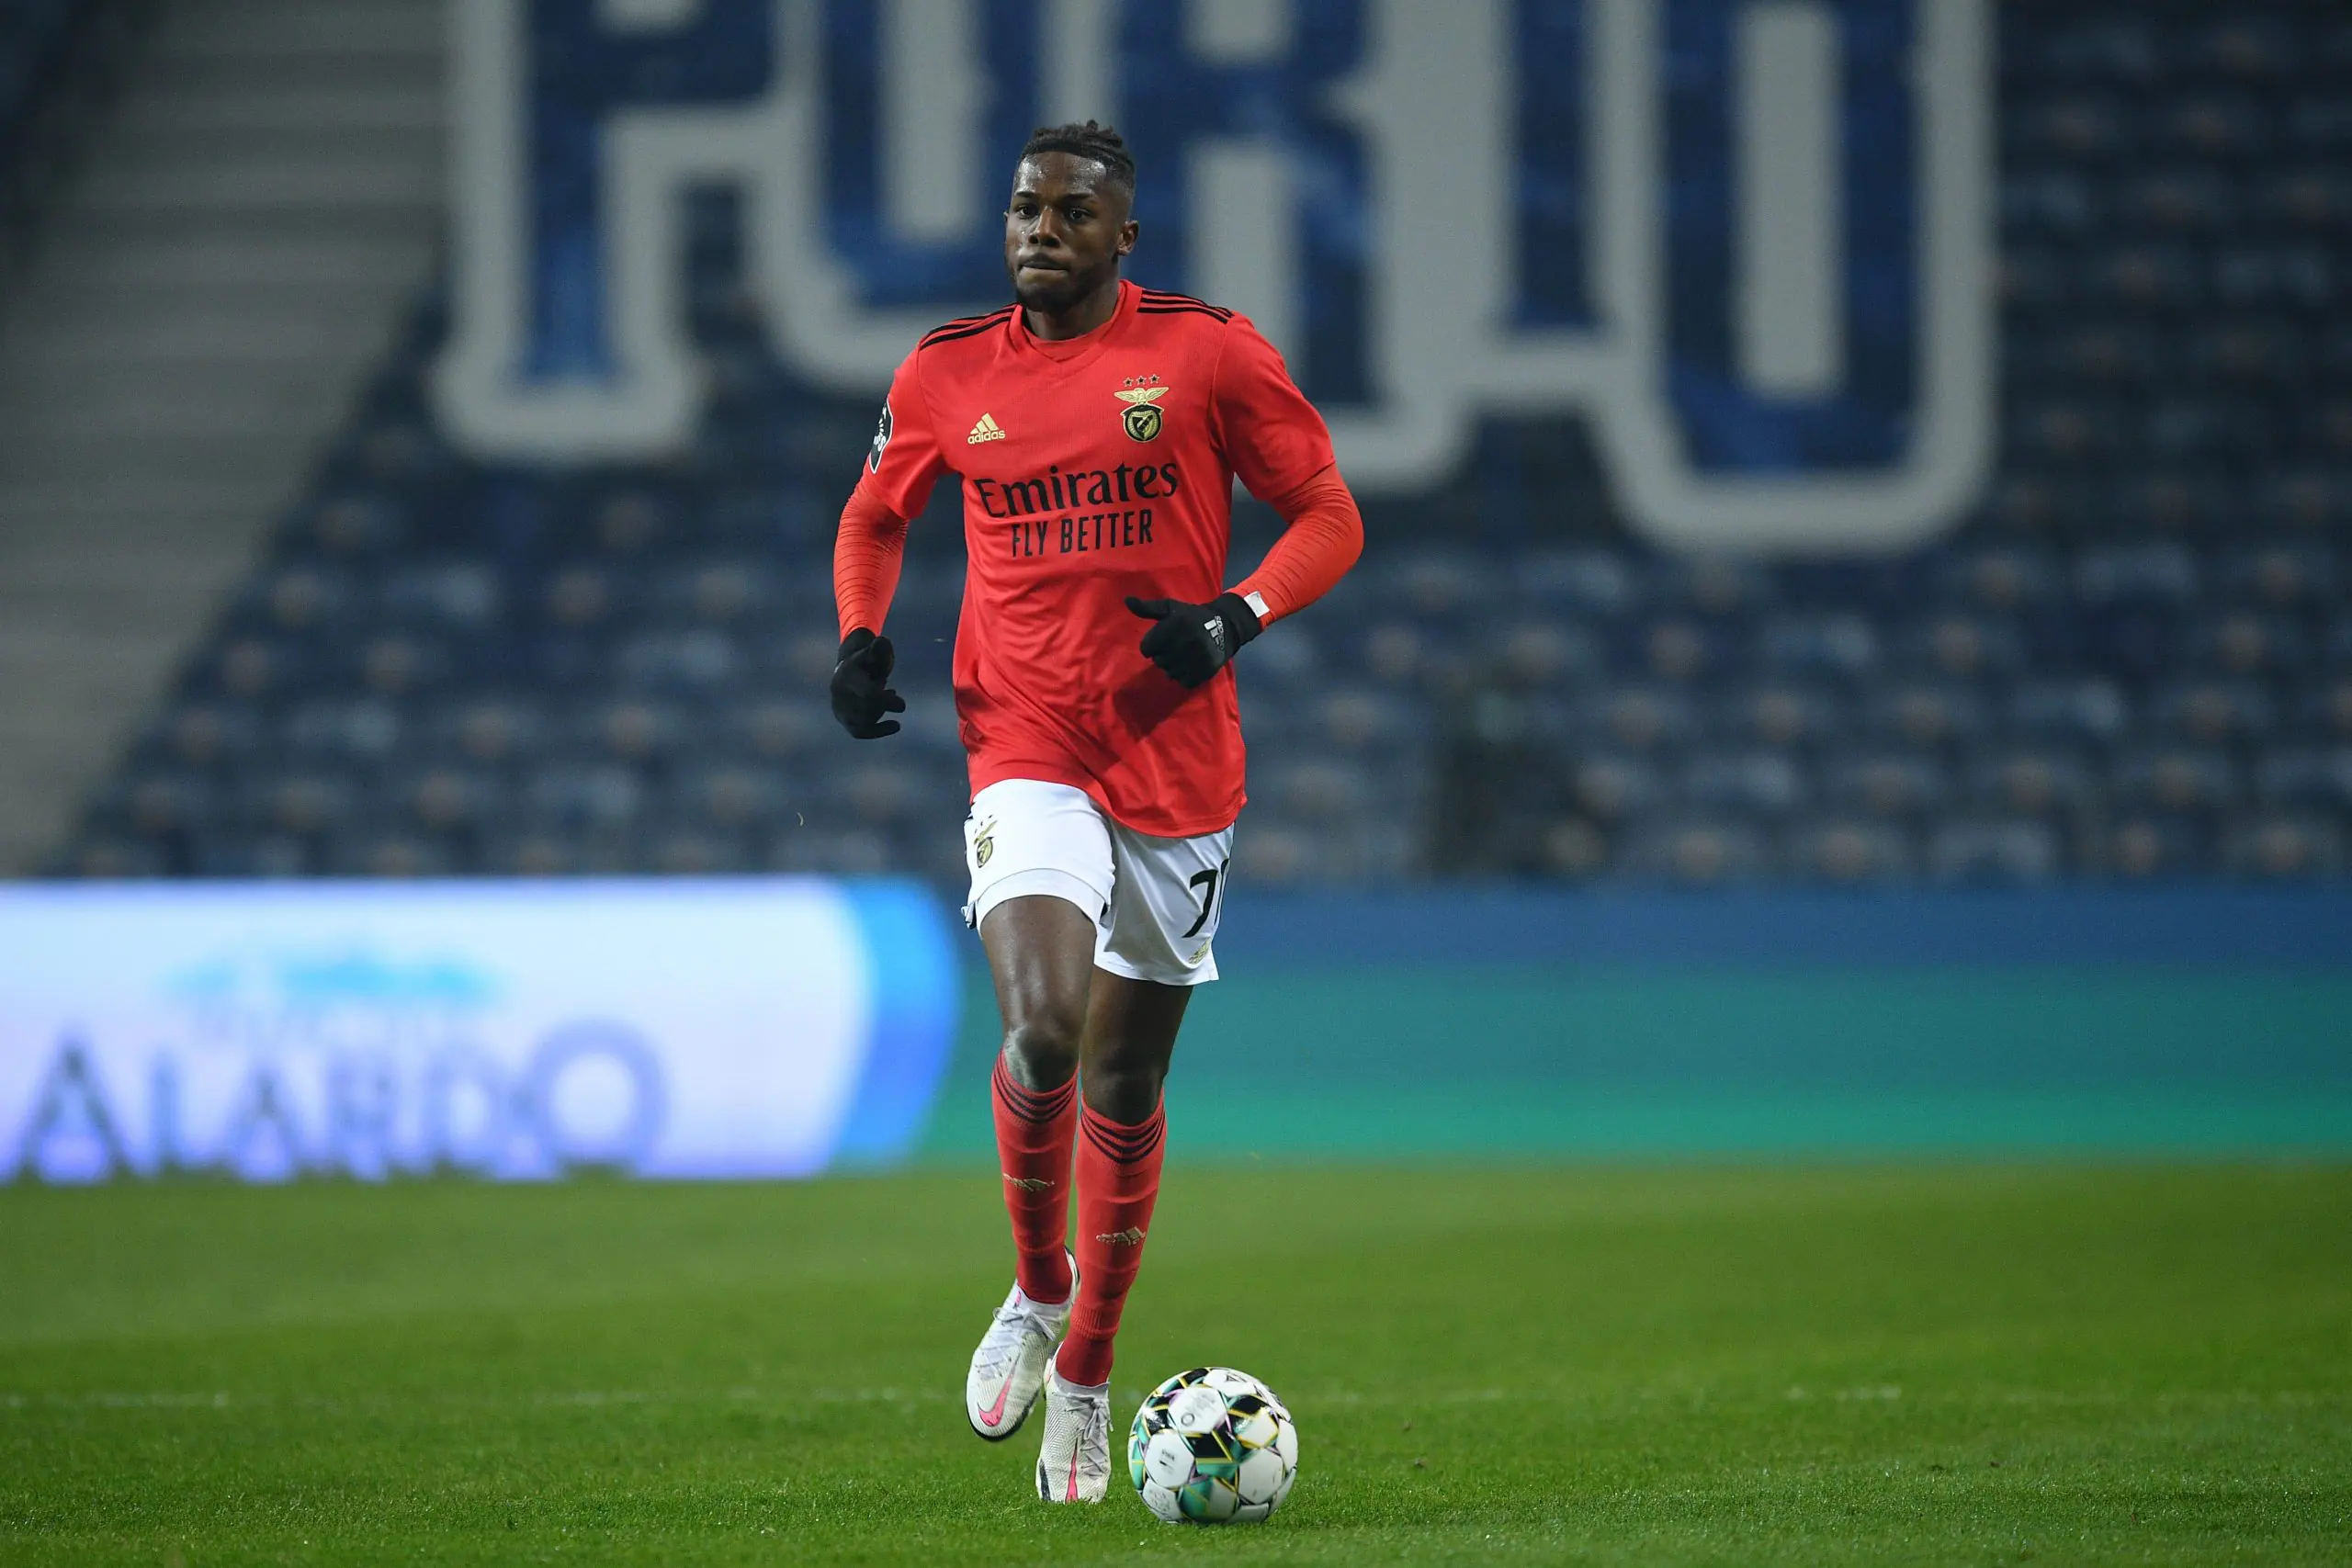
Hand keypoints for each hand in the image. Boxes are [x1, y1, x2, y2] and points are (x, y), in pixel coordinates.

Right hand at [829, 628, 904, 737]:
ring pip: (863, 722)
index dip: (886, 702)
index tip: (903, 706)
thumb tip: (881, 642)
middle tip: (891, 692)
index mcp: (848, 676)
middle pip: (866, 711)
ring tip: (886, 695)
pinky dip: (877, 732)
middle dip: (883, 705)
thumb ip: (880, 649)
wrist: (850, 668)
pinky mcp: (843, 718)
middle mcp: (840, 693)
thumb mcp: (876, 651)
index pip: (867, 695)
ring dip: (879, 713)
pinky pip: (858, 732)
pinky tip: (895, 725)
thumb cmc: (868, 660)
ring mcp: (839, 707)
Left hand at [1124, 592, 1261, 688]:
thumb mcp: (1170, 608)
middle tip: (1174, 647)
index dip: (1151, 645)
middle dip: (1163, 655)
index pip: (1146, 648)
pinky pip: (1184, 682)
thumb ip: (1147, 608)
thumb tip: (1127, 601)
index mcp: (1174, 626)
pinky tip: (1191, 665)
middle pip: (1158, 662)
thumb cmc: (1191, 616)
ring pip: (1169, 674)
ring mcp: (1196, 658)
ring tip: (1183, 656)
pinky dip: (1185, 676)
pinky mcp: (1205, 670)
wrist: (1225, 626)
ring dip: (1173, 667)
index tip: (1161, 640)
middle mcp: (1185, 642)